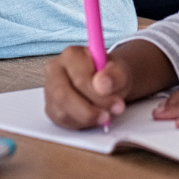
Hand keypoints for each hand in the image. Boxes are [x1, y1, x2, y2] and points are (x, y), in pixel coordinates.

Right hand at [44, 40, 176, 129]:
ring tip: (108, 116)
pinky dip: (80, 123)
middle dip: (91, 107)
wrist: (111, 81)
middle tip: (115, 112)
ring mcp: (52, 89)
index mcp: (72, 55)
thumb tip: (102, 82)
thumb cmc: (115, 73)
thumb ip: (116, 73)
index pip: (76, 73)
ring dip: (86, 117)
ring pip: (61, 109)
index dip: (95, 90)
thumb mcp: (125, 71)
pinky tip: (95, 118)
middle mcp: (56, 70)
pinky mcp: (54, 106)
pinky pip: (62, 120)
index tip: (116, 100)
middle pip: (63, 94)